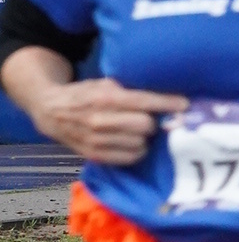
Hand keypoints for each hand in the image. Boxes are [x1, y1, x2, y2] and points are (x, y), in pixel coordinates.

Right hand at [31, 76, 186, 164]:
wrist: (51, 112)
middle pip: (145, 125)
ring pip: (140, 144)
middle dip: (153, 122)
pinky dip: (136, 152)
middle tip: (151, 120)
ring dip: (144, 138)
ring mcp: (97, 140)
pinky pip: (129, 158)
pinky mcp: (95, 155)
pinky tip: (133, 144)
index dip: (167, 104)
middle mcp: (101, 120)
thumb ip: (130, 89)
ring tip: (138, 132)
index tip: (185, 105)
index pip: (143, 102)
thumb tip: (164, 96)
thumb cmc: (84, 95)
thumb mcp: (104, 83)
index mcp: (105, 98)